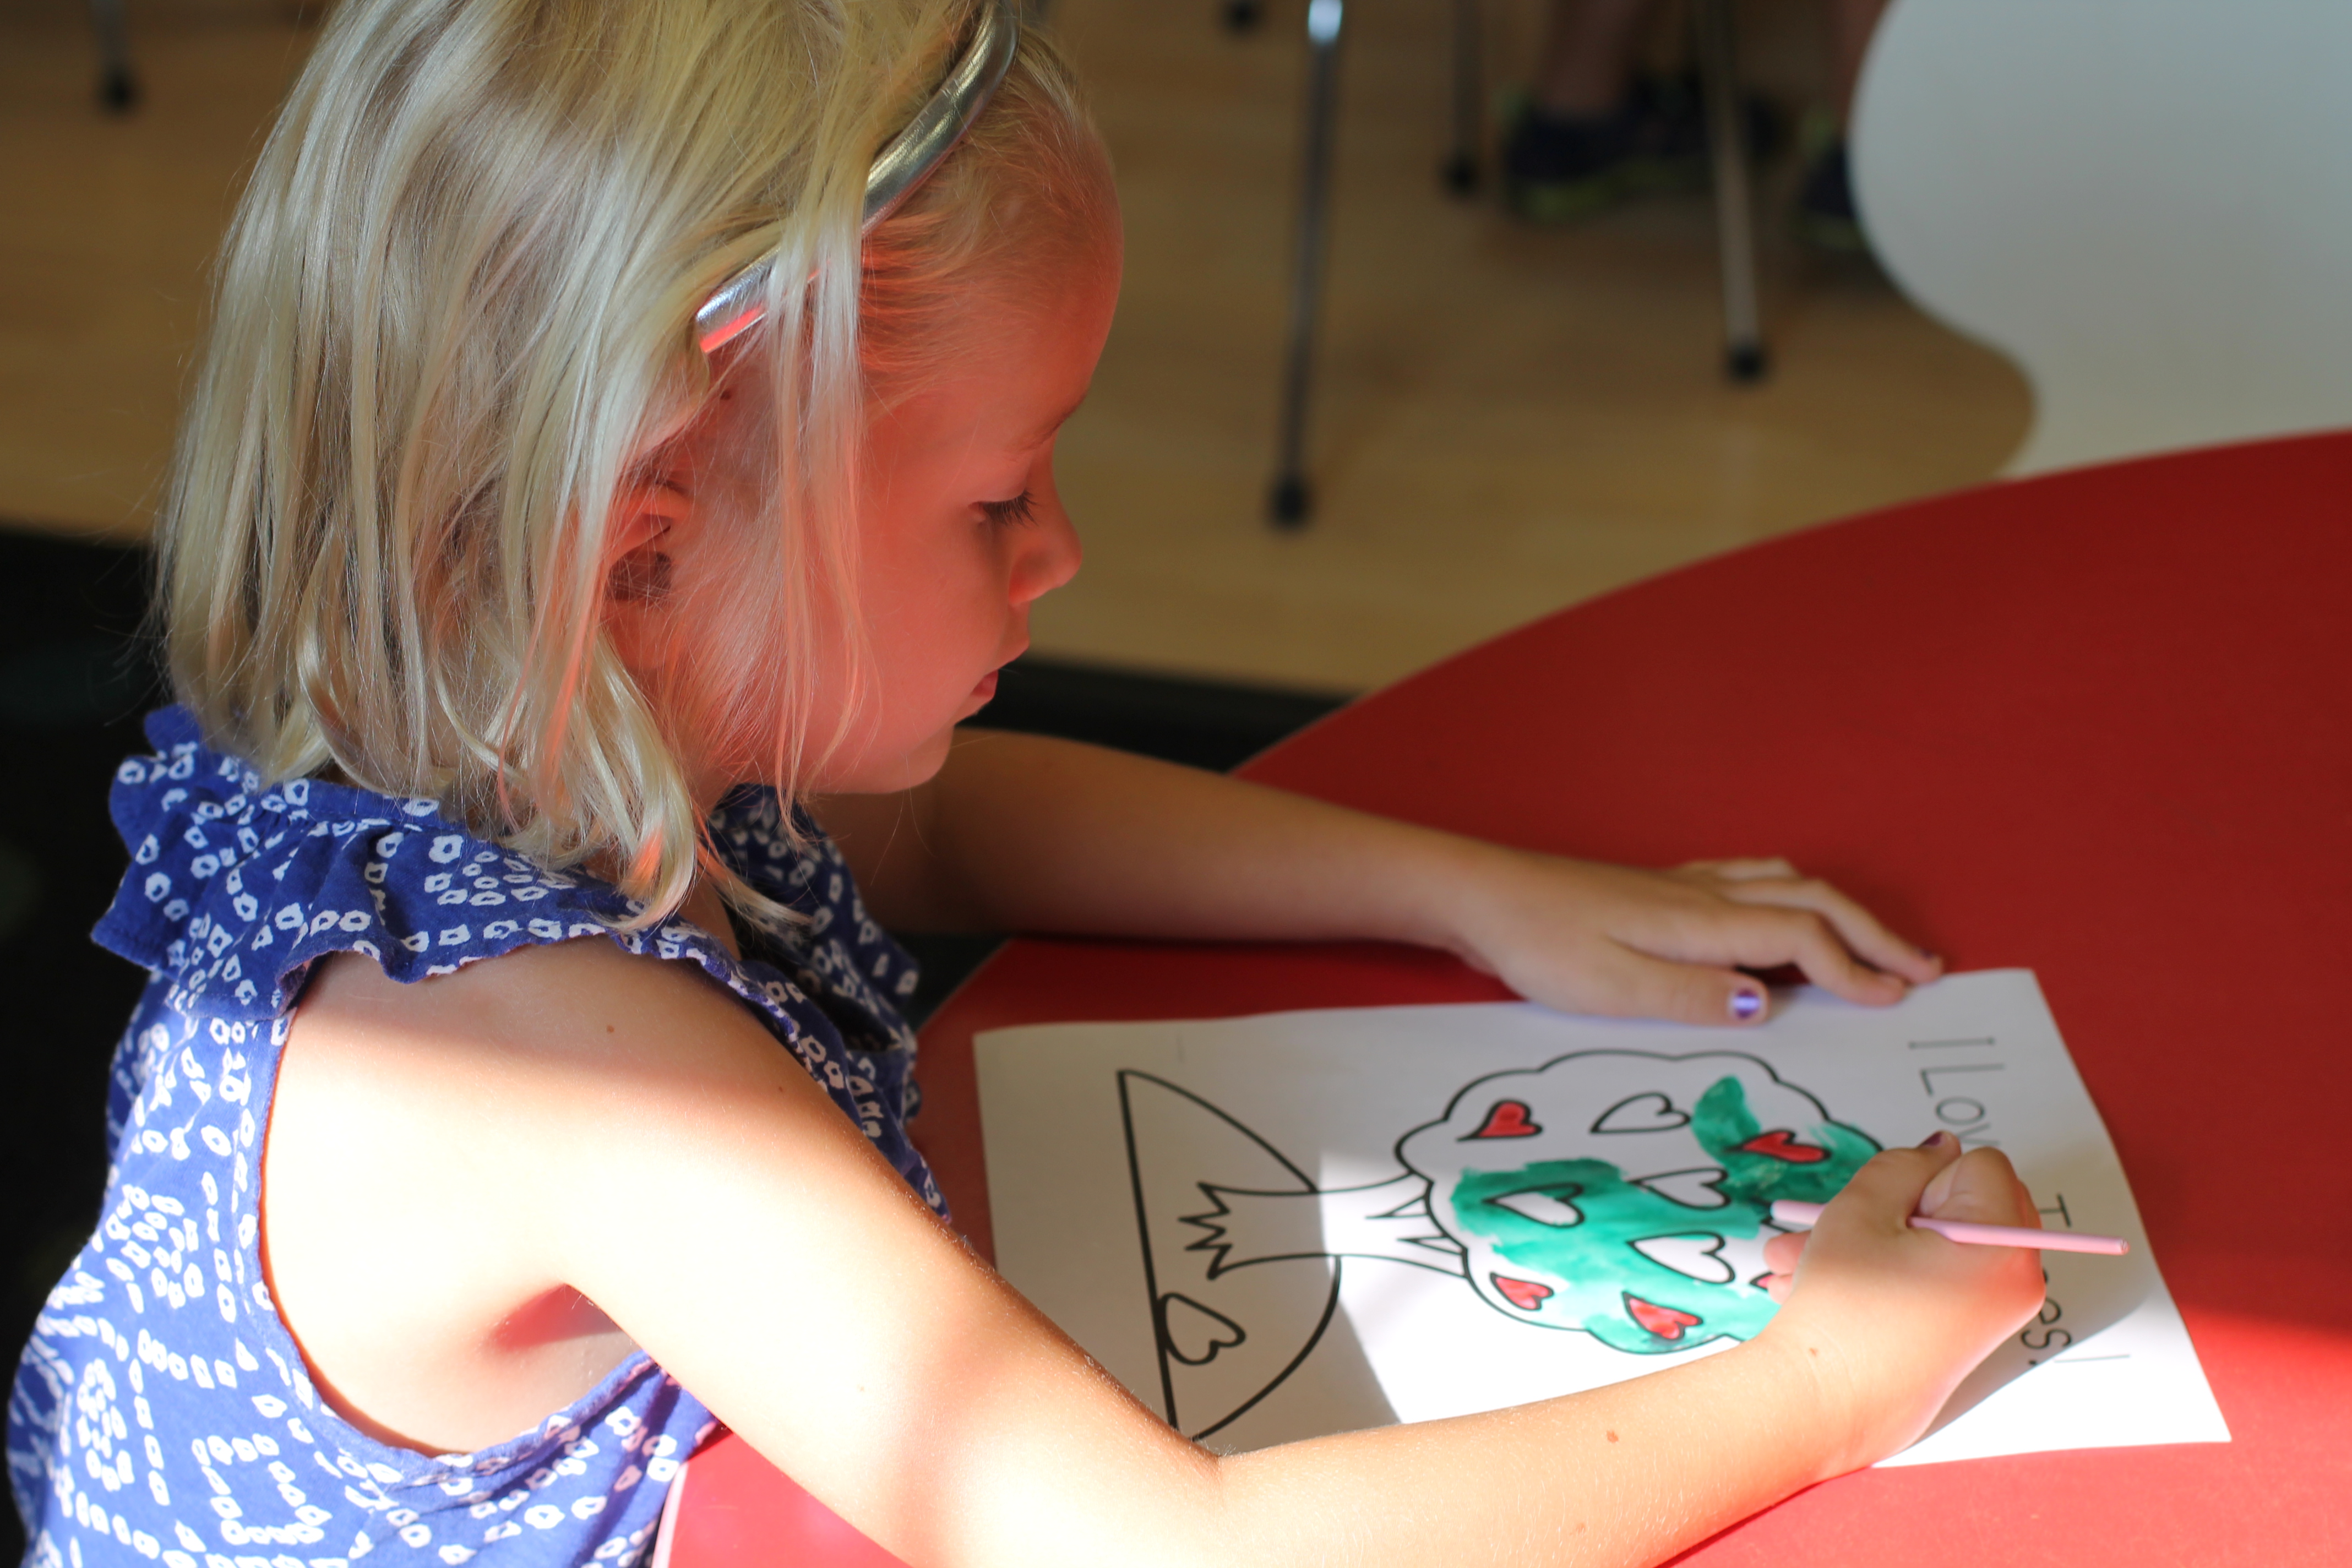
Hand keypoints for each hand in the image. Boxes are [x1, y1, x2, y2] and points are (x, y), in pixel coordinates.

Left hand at [1440, 848, 1941, 1024]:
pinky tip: (1788, 911)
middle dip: (1873, 933)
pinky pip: (1750, 879)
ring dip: (1840, 911)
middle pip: (1811, 900)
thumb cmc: (1538, 943)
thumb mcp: (1610, 987)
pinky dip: (1793, 895)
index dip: (1856, 968)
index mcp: (1701, 920)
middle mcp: (1702, 893)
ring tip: (1876, 943)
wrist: (1479, 893)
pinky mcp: (1659, 887)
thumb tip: (1769, 1002)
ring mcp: (1682, 884)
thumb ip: (1691, 996)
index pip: (1801, 938)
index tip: (1901, 998)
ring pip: (1785, 883)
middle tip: (1926, 967)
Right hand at [1754, 1132, 2048, 1471]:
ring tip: (1799, 1259)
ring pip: (1937, 1242)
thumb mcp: (1862, 1208)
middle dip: (1900, 1205)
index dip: (1925, 1178)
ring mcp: (1994, 1311)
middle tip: (1846, 1223)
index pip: (1979, 1166)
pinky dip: (1883, 1271)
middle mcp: (2014, 1279)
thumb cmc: (1847, 1306)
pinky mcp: (1968, 1332)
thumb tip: (1941, 1150)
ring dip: (1872, 1240)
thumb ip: (1904, 1164)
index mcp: (2002, 1245)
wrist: (1829, 1404)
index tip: (1888, 1211)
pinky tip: (1818, 1280)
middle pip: (1966, 1203)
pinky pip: (1932, 1277)